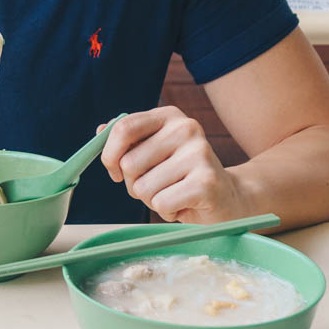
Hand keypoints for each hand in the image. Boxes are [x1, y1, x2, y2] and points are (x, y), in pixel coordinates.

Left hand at [99, 107, 245, 223]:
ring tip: (175, 194)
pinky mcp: (206, 182)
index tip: (116, 172)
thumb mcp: (153, 154)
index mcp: (169, 116)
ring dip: (153, 200)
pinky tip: (185, 204)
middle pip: (129, 164)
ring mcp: (199, 153)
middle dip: (135, 185)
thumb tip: (100, 129)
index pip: (123, 128)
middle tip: (160, 186)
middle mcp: (186, 128)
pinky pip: (161, 204)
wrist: (228, 198)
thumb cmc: (181, 178)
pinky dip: (168, 212)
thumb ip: (128, 142)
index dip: (109, 155)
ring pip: (143, 188)